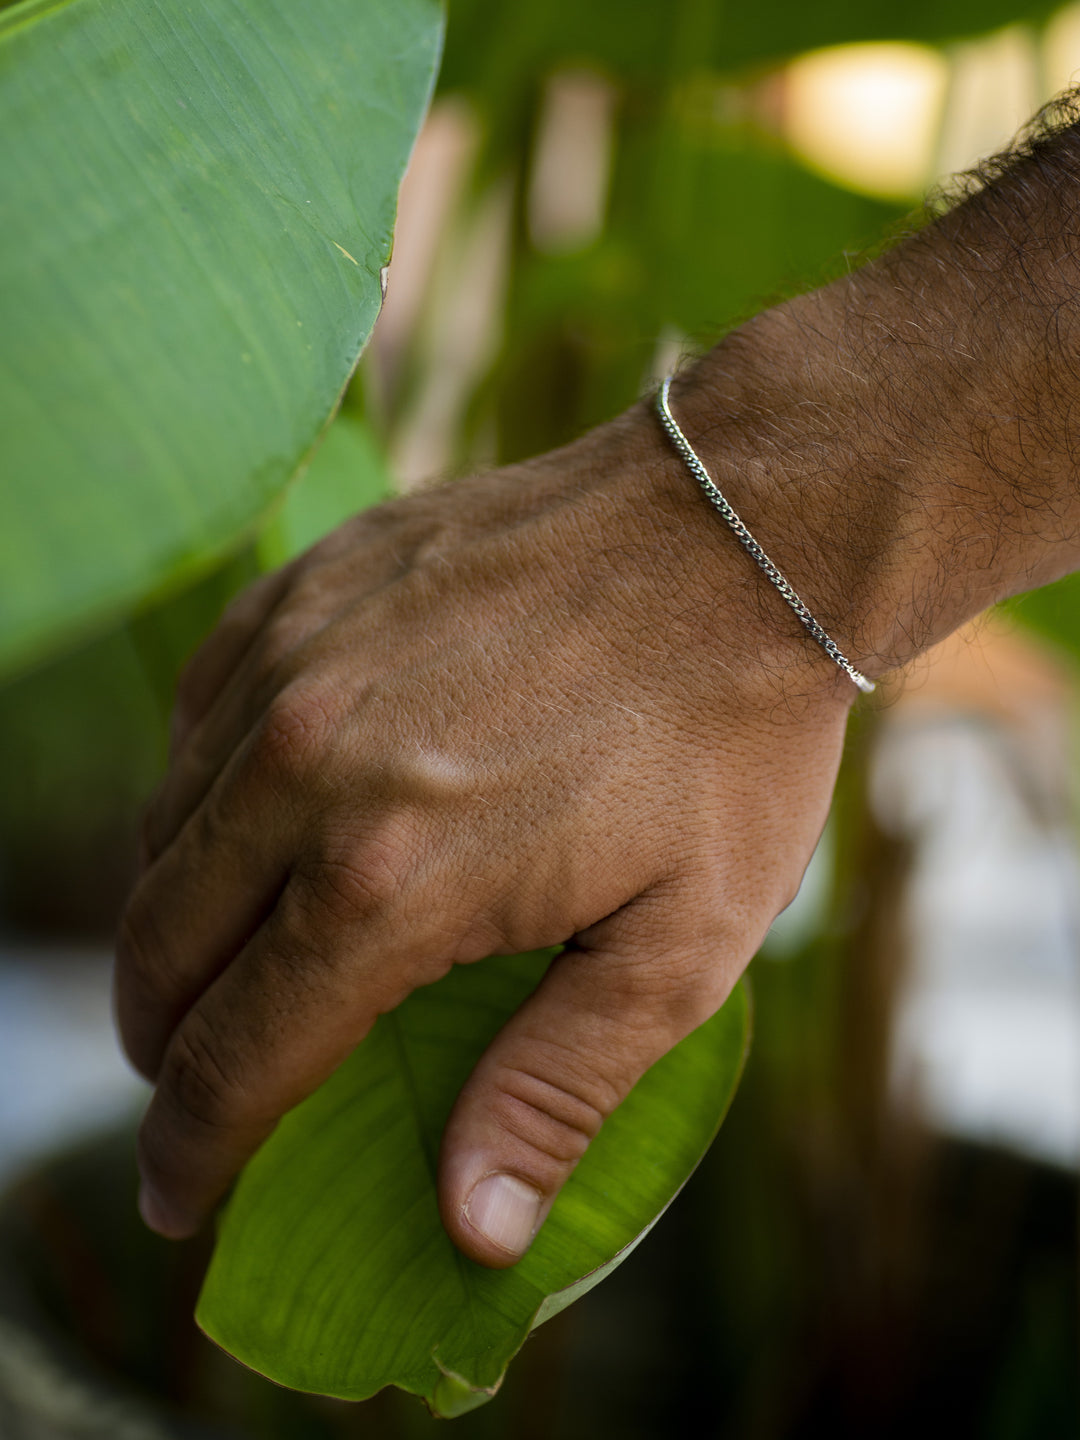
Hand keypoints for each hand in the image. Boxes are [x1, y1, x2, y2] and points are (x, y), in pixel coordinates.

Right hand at [116, 393, 854, 1266]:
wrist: (737, 535)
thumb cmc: (723, 746)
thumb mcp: (681, 948)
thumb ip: (556, 1090)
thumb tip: (468, 1231)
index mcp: (390, 882)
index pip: (236, 1055)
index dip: (195, 1146)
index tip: (182, 1195)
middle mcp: (305, 770)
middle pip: (163, 950)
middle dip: (162, 1044)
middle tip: (198, 1084)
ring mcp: (292, 667)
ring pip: (163, 835)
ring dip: (176, 923)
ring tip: (223, 964)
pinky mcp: (300, 593)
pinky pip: (195, 719)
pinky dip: (201, 793)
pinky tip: (254, 817)